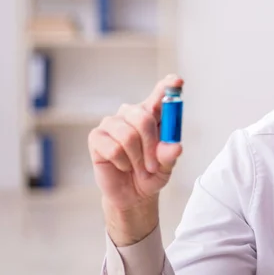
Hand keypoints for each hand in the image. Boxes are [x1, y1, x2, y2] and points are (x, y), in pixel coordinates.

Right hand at [88, 74, 183, 244]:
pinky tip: (122, 166)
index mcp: (152, 115)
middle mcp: (131, 114)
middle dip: (151, 145)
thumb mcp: (167, 167)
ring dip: (137, 158)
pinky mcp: (96, 137)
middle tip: (154, 165)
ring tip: (139, 168)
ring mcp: (112, 123)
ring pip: (128, 135)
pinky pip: (113, 148)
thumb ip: (170, 155)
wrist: (133, 194)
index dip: (167, 87)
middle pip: (143, 117)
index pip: (160, 95)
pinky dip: (122, 163)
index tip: (177, 81)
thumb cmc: (151, 174)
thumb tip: (176, 147)